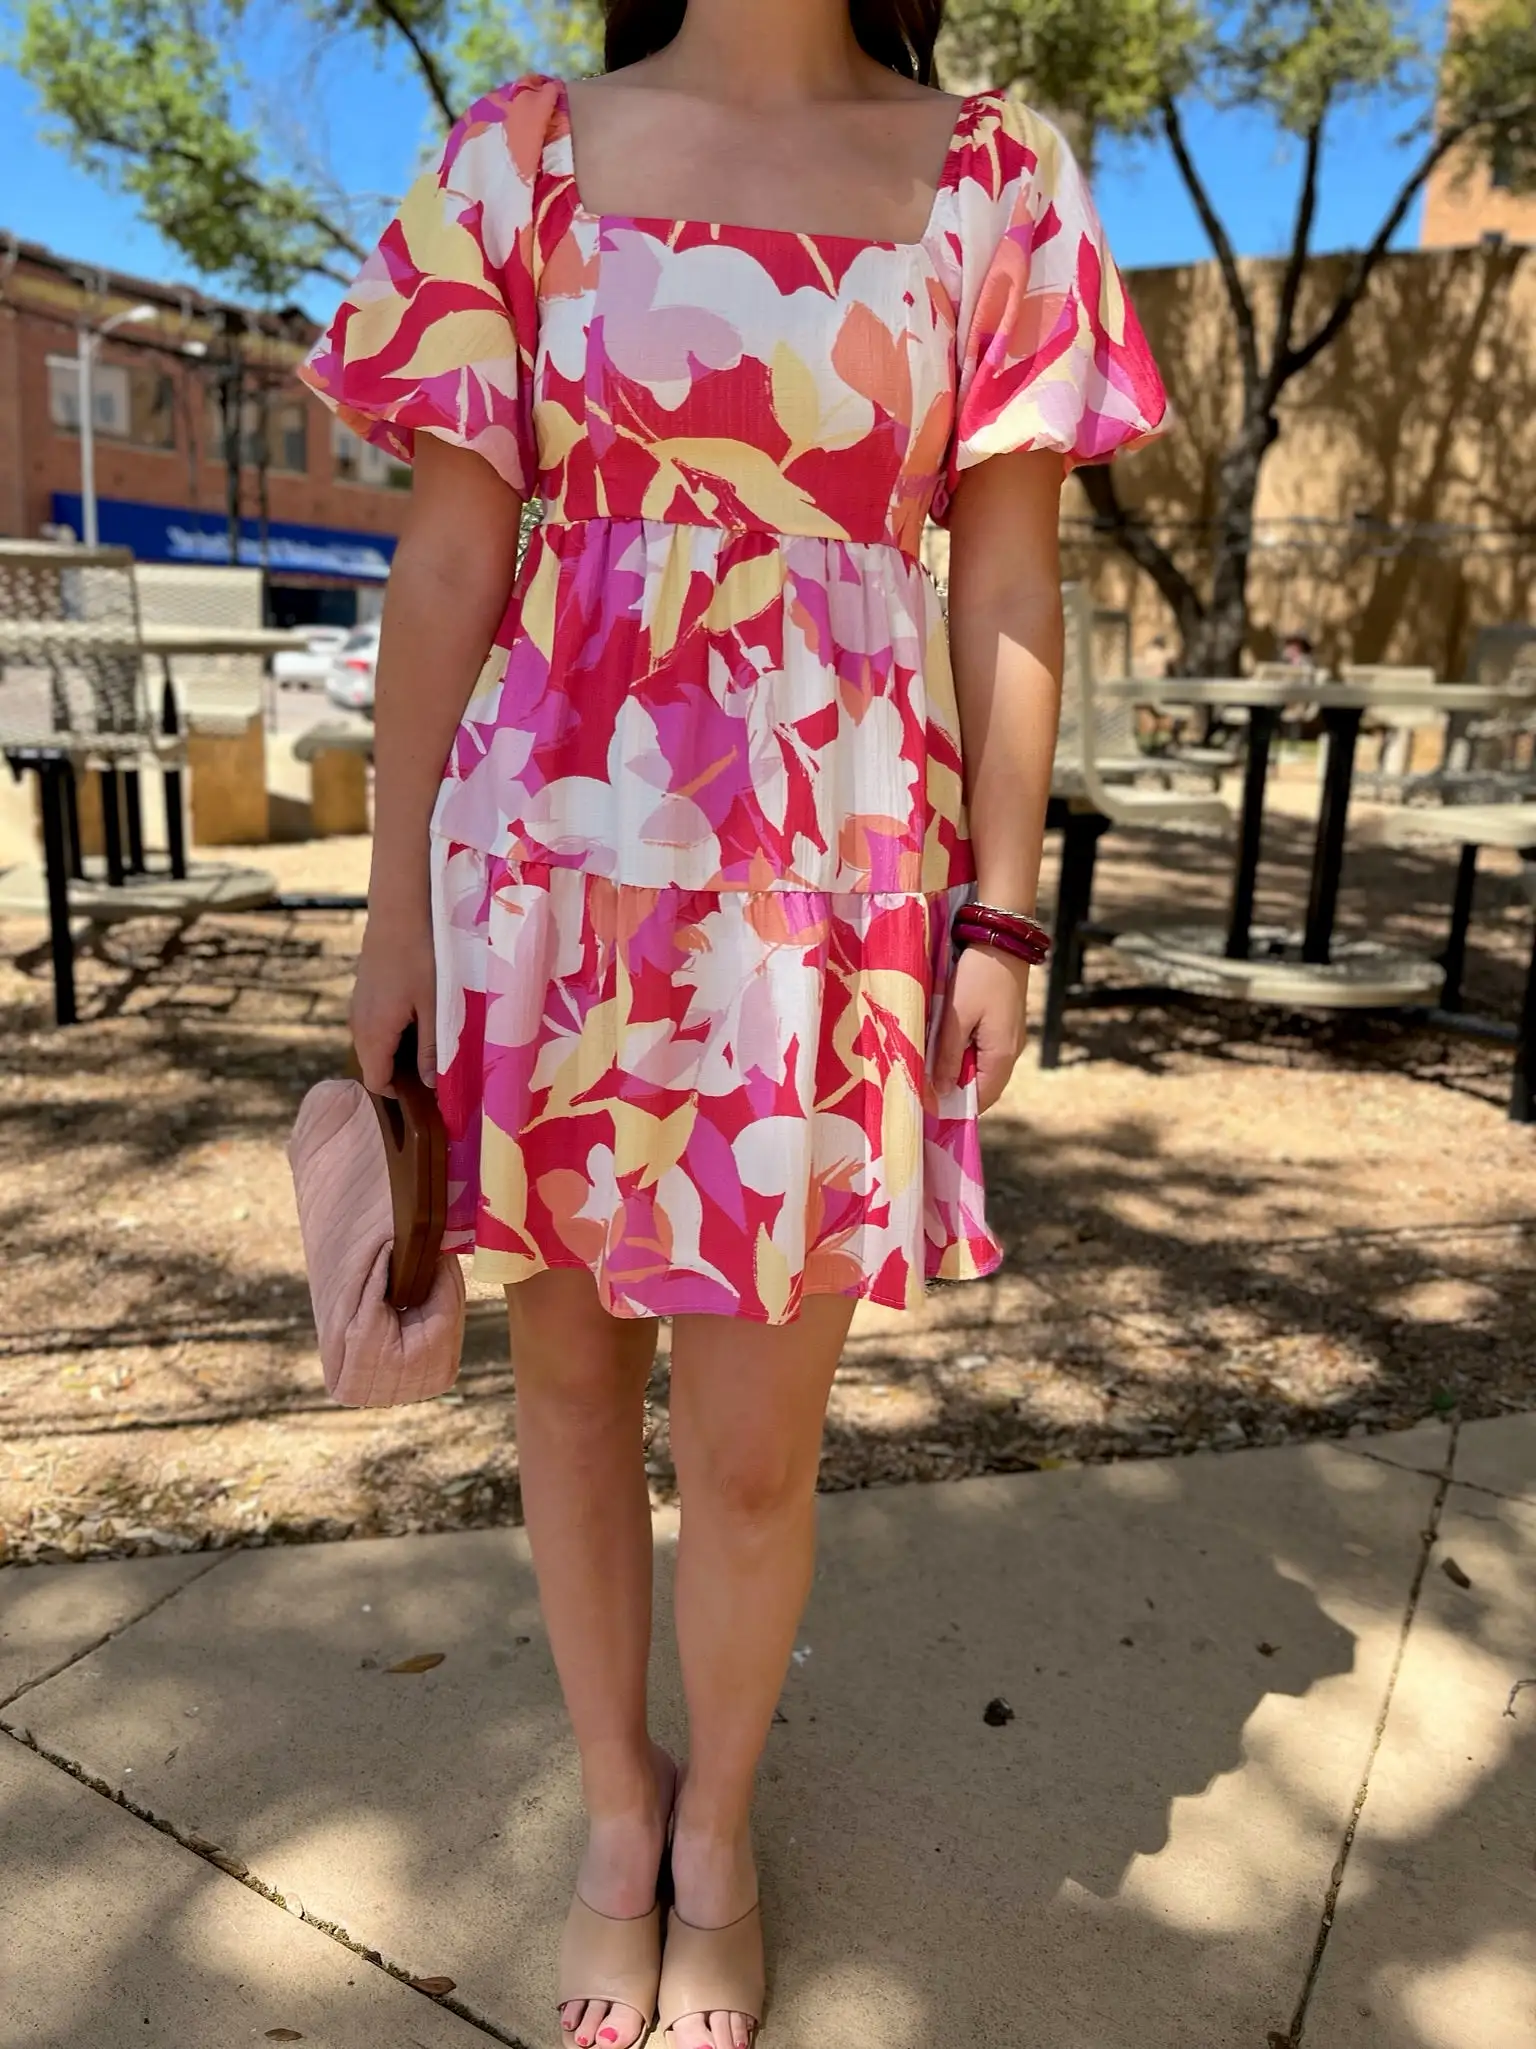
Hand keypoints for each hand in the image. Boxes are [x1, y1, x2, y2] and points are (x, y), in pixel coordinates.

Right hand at [350, 906, 436, 1095]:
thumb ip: (433, 1048)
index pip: (376, 1082)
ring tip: (433, 1039)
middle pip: (374, 1065)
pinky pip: (375, 1025)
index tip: (429, 1092)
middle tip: (437, 1065)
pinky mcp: (363, 992)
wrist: (399, 910)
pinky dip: (394, 1031)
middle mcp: (358, 1024)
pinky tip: (420, 1015)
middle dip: (402, 1073)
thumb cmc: (421, 957)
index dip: (400, 1094)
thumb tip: (431, 1084)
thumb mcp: (435, 1007)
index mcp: (374, 1034)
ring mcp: (358, 1007)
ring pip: (375, 1044)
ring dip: (400, 1050)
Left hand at [933, 942, 1029, 1113]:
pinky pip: (984, 1051)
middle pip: (982, 1085)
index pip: (982, 1099)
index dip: (956, 1107)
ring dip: (957, 1069)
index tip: (928, 1107)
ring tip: (929, 1064)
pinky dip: (964, 1053)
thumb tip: (940, 1092)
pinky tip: (944, 1044)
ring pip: (982, 1067)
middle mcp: (1011, 1052)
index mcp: (1001, 1055)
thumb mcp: (956, 1017)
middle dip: (954, 1089)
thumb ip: (946, 1056)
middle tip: (922, 1085)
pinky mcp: (1004, 1025)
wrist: (1001, 940)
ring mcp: (1010, 1038)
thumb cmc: (978, 977)